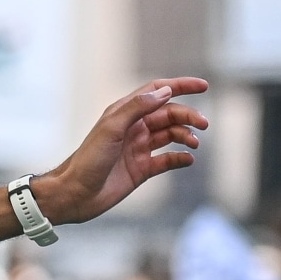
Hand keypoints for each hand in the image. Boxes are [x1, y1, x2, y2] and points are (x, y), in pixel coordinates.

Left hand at [34, 78, 208, 225]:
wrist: (76, 193)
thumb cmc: (88, 159)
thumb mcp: (111, 128)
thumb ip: (137, 108)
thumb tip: (165, 91)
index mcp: (124, 113)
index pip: (157, 92)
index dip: (180, 86)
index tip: (203, 86)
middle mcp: (133, 128)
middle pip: (168, 114)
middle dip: (188, 116)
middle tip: (205, 124)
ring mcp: (138, 149)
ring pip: (171, 135)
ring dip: (186, 136)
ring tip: (195, 143)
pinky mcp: (142, 169)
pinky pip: (167, 160)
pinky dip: (180, 158)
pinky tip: (188, 159)